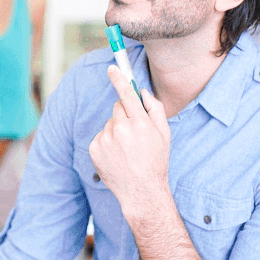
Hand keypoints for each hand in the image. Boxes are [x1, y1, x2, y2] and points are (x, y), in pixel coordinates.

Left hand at [88, 65, 171, 215]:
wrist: (141, 191)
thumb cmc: (155, 161)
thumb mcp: (164, 134)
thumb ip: (155, 109)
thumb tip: (142, 92)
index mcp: (141, 124)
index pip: (127, 94)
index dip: (119, 78)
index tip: (112, 67)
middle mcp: (122, 129)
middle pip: (118, 107)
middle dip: (125, 114)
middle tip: (134, 133)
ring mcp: (107, 139)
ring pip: (109, 122)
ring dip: (116, 130)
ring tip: (126, 149)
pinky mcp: (95, 148)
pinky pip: (101, 135)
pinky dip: (107, 142)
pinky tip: (117, 155)